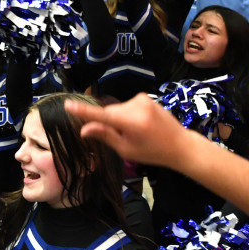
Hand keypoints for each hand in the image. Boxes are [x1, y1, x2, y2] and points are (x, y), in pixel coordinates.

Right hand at [65, 93, 189, 169]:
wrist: (180, 145)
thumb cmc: (153, 152)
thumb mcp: (126, 150)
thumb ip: (105, 136)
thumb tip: (84, 130)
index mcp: (131, 122)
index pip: (101, 115)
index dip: (83, 111)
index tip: (68, 104)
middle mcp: (136, 107)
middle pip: (108, 112)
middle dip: (109, 122)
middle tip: (122, 137)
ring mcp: (142, 100)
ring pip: (117, 109)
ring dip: (119, 119)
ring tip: (135, 132)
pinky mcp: (145, 97)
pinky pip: (126, 106)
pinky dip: (127, 114)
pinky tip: (140, 125)